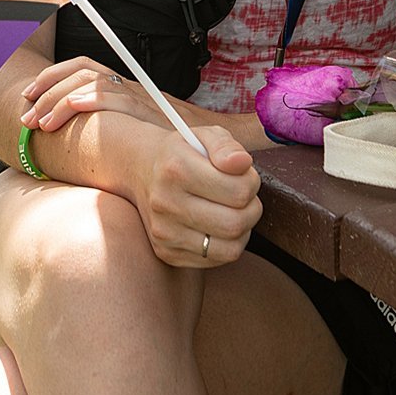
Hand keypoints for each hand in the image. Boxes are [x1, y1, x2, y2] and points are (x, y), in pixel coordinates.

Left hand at [21, 57, 175, 134]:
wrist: (203, 146)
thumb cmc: (161, 142)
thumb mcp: (128, 127)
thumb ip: (103, 122)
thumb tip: (64, 128)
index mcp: (120, 87)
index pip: (81, 66)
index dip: (50, 75)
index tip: (28, 95)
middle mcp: (127, 86)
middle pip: (81, 71)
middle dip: (46, 90)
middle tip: (27, 118)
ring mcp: (137, 97)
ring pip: (92, 82)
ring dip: (60, 100)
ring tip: (41, 123)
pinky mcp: (146, 112)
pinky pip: (115, 97)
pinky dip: (90, 99)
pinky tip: (73, 108)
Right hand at [126, 123, 261, 268]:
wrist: (142, 171)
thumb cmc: (185, 152)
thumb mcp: (206, 135)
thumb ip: (227, 145)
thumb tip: (242, 163)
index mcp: (177, 169)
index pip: (239, 191)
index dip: (252, 182)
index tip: (244, 174)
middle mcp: (166, 204)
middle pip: (235, 223)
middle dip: (252, 208)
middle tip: (244, 195)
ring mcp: (164, 233)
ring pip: (229, 248)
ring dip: (243, 229)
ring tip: (235, 211)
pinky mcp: (167, 253)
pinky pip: (215, 259)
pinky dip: (228, 244)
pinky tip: (220, 225)